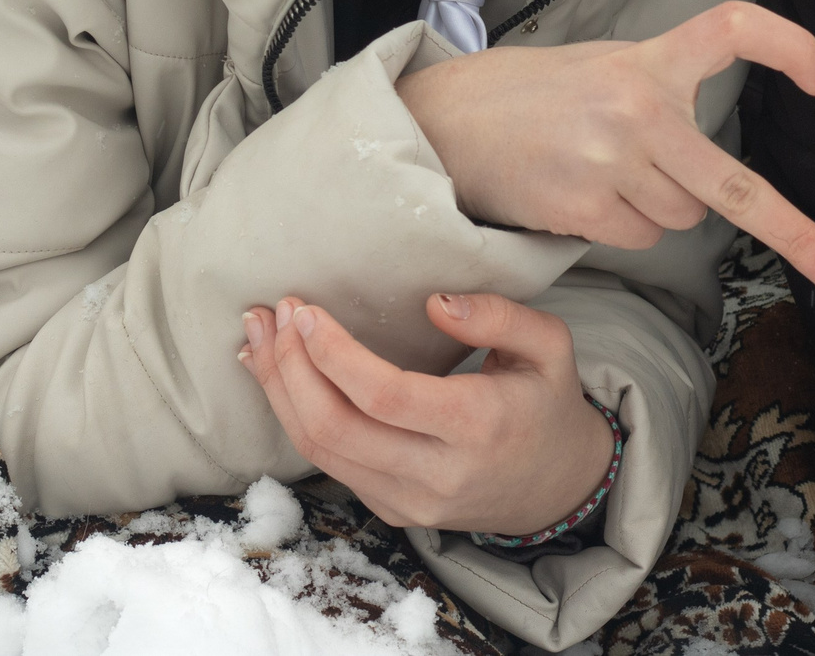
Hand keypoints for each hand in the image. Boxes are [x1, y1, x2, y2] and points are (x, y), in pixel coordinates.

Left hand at [239, 291, 616, 535]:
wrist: (554, 487)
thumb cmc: (546, 402)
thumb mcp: (550, 345)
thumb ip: (500, 315)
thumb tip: (434, 302)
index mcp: (478, 425)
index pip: (385, 396)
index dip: (334, 354)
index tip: (305, 310)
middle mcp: (438, 473)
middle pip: (337, 428)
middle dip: (291, 368)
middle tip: (273, 316)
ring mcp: (410, 502)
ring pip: (321, 452)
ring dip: (279, 393)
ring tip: (260, 339)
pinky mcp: (392, 511)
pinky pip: (330, 465)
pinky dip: (294, 419)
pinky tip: (280, 378)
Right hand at [396, 1, 814, 298]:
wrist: (448, 120)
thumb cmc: (532, 94)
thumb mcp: (602, 65)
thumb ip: (662, 91)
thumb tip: (710, 162)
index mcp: (648, 59)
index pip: (731, 29)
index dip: (786, 44)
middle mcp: (637, 108)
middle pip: (735, 187)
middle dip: (795, 234)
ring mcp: (612, 162)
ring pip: (684, 217)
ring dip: (661, 207)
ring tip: (604, 172)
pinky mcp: (585, 207)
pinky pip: (641, 236)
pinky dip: (624, 225)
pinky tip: (582, 193)